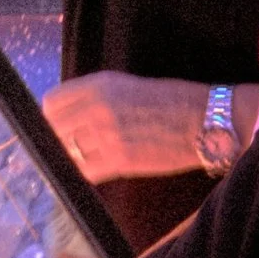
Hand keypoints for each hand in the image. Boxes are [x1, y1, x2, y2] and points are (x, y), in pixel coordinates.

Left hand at [42, 72, 251, 181]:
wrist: (208, 121)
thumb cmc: (172, 102)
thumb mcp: (127, 86)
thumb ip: (94, 97)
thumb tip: (65, 115)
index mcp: (99, 85)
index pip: (51, 102)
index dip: (50, 117)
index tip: (55, 126)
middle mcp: (98, 106)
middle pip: (53, 128)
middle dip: (56, 139)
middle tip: (65, 147)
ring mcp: (108, 134)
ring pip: (67, 151)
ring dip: (71, 157)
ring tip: (84, 158)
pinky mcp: (120, 160)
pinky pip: (84, 171)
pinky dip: (83, 173)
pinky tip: (94, 169)